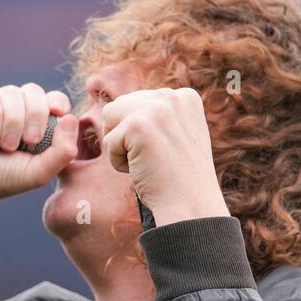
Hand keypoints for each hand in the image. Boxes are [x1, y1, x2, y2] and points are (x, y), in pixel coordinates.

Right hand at [0, 83, 79, 220]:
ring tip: (4, 146)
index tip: (58, 114)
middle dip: (34, 115)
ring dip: (12, 121)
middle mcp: (15, 111)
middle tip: (28, 142)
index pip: (52, 99)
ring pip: (11, 93)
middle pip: (33, 91)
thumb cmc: (2, 180)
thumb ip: (63, 151)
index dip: (57, 102)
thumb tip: (71, 117)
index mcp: (34, 123)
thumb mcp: (40, 172)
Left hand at [101, 88, 229, 226]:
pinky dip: (119, 163)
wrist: (191, 205)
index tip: (167, 152)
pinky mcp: (138, 125)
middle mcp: (173, 95)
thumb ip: (158, 116)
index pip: (138, 102)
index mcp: (185, 96)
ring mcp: (156, 108)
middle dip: (126, 136)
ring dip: (121, 147)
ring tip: (148, 162)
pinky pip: (109, 142)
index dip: (142, 134)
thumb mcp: (178, 136)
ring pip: (110, 119)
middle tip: (154, 160)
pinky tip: (144, 171)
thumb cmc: (180, 179)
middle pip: (120, 106)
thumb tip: (118, 107)